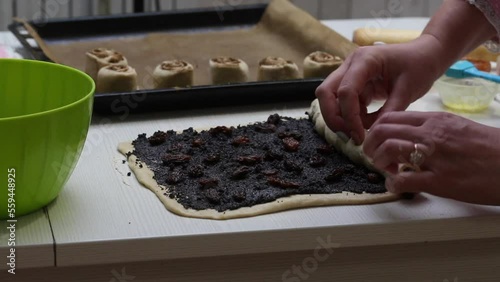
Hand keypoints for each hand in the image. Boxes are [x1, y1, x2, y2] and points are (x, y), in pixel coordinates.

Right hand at [315, 35, 442, 144]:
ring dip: (340, 118)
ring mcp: (349, 73)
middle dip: (333, 117)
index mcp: (365, 60)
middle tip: (350, 136)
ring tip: (360, 132)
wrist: (426, 55)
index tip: (360, 136)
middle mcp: (350, 64)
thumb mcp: (409, 90)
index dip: (349, 117)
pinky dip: (350, 116)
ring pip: (330, 99)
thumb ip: (390, 111)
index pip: (345, 91)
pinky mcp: (353, 83)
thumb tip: (374, 134)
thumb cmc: (420, 66)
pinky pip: (342, 103)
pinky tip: (366, 122)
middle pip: (325, 93)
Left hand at [363, 111, 499, 204]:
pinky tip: (395, 187)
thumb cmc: (489, 148)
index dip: (376, 130)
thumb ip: (431, 129)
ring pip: (389, 149)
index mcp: (435, 120)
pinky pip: (405, 181)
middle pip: (383, 130)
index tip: (377, 141)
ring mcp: (435, 156)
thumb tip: (409, 137)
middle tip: (373, 156)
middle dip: (370, 144)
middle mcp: (431, 134)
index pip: (391, 117)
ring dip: (378, 161)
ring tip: (386, 170)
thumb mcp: (458, 128)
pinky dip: (393, 184)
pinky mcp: (441, 181)